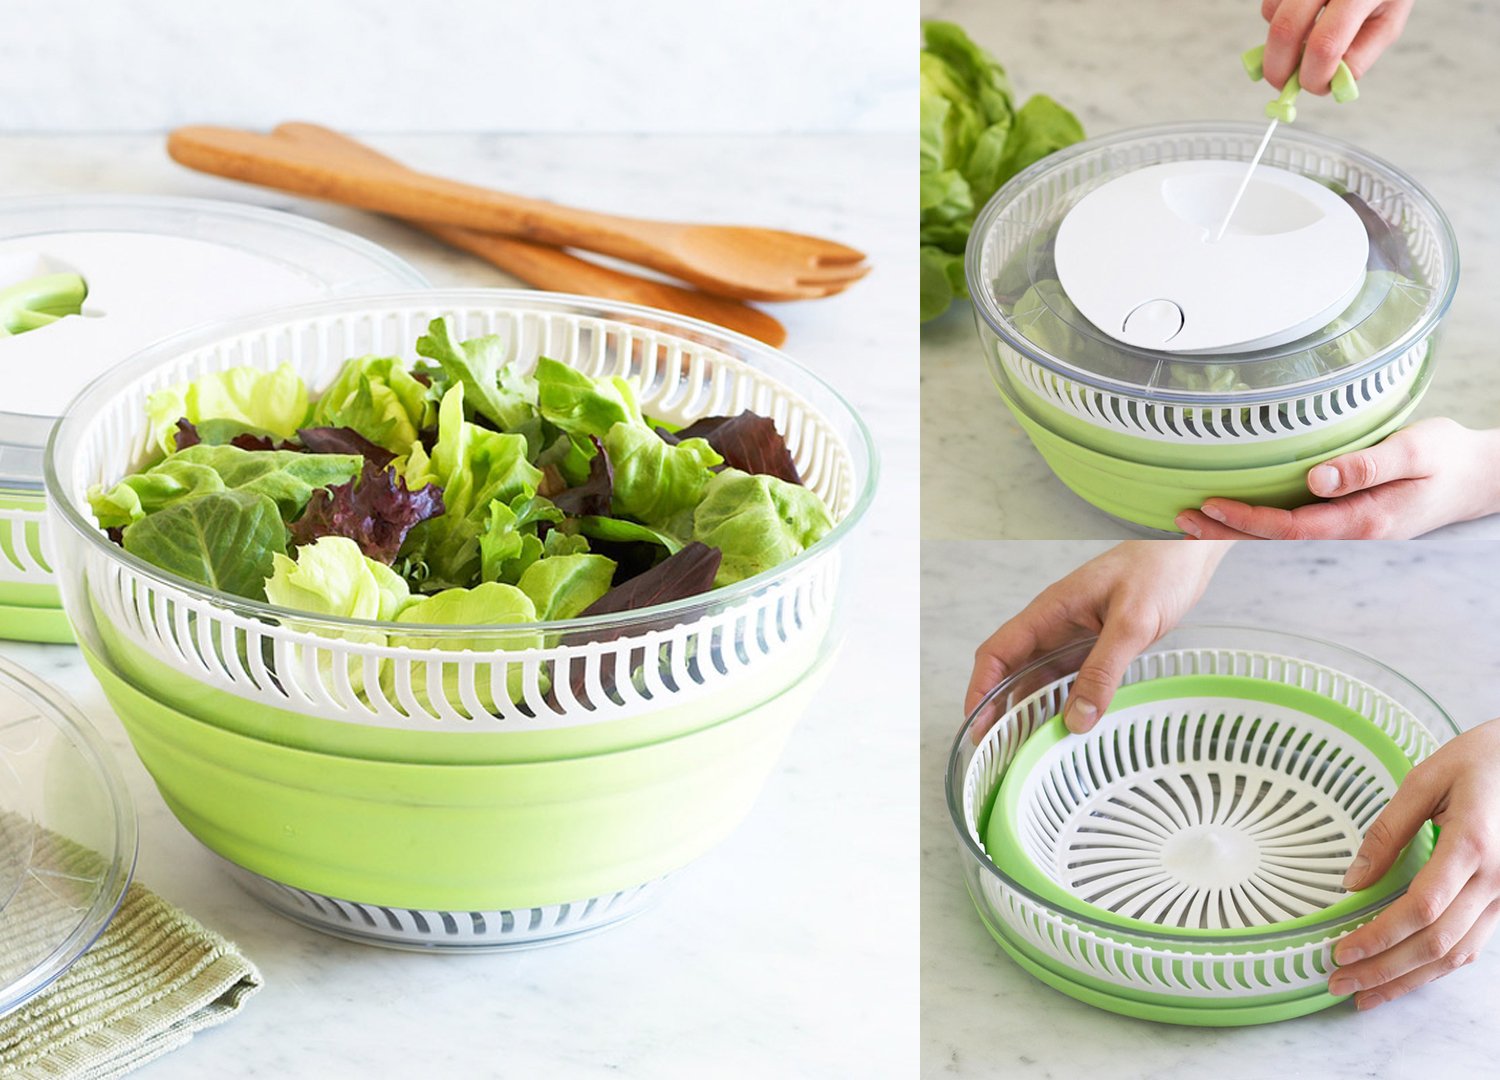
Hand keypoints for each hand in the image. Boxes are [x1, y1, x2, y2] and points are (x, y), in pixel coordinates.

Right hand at [965, 541, 1232, 732]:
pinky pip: (1069, 680)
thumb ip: (1104, 669)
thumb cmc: (1158, 571)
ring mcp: (1074, 637)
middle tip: (998, 752)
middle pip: (1013, 672)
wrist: (1187, 553)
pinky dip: (1062, 705)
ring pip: (1040, 679)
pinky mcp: (1095, 647)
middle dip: (1000, 710)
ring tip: (1025, 750)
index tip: (977, 725)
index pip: (997, 652)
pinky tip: (1065, 729)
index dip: (981, 689)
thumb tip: (1077, 719)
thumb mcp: (1132, 622)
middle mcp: (1054, 626)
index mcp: (1050, 612)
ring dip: (1030, 711)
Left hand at [1175, 419, 1499, 539]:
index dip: (1248, 521)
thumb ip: (1368, 465)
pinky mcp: (1346, 518)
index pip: (1292, 527)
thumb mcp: (1416, 451)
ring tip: (1191, 519)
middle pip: (1277, 539)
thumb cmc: (1449, 457)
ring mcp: (1348, 528)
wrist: (1478, 476)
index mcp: (1364, 520)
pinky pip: (1296, 525)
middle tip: (1180, 519)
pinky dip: (1259, 521)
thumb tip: (1318, 479)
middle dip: (1227, 532)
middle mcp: (1351, 531)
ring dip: (1237, 529)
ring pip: (1282, 535)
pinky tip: (1233, 514)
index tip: (1211, 507)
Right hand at [1261, 0, 1413, 93]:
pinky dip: (1276, 21)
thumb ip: (1360, 56)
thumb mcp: (1388, 22)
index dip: (1314, 77)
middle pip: (1285, 31)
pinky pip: (1269, 5)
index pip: (1325, 45)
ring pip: (1271, 16)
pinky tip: (1300, 18)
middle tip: (1284, 83)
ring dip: (1278, 41)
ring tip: (1303, 37)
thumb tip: (1327, 84)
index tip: (1315, 87)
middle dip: (1278, 69)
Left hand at [1329, 718, 1499, 1009]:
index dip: (1378, 937)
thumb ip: (1387, 831)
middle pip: (1436, 942)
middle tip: (1339, 983)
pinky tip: (1405, 976)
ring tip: (1366, 995)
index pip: (1420, 908)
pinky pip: (1472, 945)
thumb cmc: (1479, 761)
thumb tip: (1353, 881)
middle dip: (1384, 970)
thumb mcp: (1424, 780)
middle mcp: (1495, 879)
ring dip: (1409, 980)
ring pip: (1457, 955)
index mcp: (1471, 846)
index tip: (1340, 950)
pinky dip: (1437, 967)